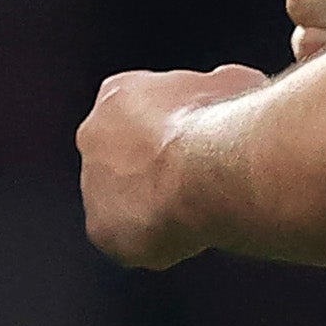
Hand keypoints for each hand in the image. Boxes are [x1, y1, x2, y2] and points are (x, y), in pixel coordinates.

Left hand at [80, 64, 267, 269]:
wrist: (212, 169)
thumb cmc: (222, 124)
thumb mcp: (232, 84)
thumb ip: (216, 91)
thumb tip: (230, 91)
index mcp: (117, 95)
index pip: (137, 112)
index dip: (171, 128)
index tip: (194, 139)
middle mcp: (93, 135)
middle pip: (124, 156)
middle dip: (154, 167)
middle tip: (193, 177)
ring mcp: (93, 186)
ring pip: (125, 200)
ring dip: (154, 205)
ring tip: (195, 209)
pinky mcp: (102, 229)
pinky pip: (129, 239)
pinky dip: (156, 240)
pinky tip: (188, 234)